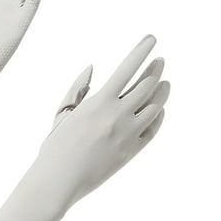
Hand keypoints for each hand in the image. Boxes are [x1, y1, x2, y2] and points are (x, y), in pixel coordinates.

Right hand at [34, 34, 169, 214]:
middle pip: (147, 85)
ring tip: (165, 83)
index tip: (151, 39)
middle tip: (160, 60)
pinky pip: (153, 128)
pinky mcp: (132, 152)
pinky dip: (159, 115)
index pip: (127, 68)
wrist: (58, 181)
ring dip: (162, 91)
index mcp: (98, 103)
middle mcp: (116, 116)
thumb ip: (78, 89)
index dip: (141, 51)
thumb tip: (92, 68)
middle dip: (155, 69)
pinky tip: (159, 109)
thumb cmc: (55, 147)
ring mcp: (127, 134)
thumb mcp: (63, 114)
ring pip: (155, 106)